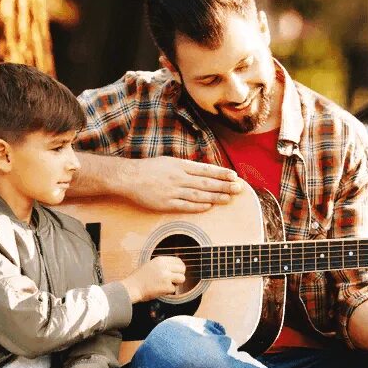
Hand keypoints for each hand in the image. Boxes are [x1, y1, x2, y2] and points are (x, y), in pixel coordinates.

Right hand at [121, 255, 186, 302]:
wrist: (131, 288)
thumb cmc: (139, 278)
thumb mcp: (150, 265)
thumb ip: (162, 265)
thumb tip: (176, 267)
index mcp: (160, 260)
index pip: (178, 260)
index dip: (180, 267)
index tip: (178, 271)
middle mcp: (164, 267)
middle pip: (182, 269)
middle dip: (180, 275)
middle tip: (174, 280)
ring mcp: (166, 276)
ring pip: (181, 279)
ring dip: (176, 283)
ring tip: (167, 285)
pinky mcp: (166, 286)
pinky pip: (174, 289)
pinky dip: (168, 292)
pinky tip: (160, 291)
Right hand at [125, 157, 242, 212]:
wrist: (129, 177)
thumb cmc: (149, 169)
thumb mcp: (169, 161)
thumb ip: (186, 167)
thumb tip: (204, 171)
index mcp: (180, 165)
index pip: (206, 169)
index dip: (221, 173)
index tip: (234, 175)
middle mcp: (179, 177)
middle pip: (206, 182)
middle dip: (224, 185)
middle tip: (239, 188)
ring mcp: (173, 191)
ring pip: (199, 194)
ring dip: (215, 197)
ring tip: (228, 198)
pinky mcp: (166, 203)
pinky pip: (185, 205)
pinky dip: (198, 206)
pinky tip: (209, 205)